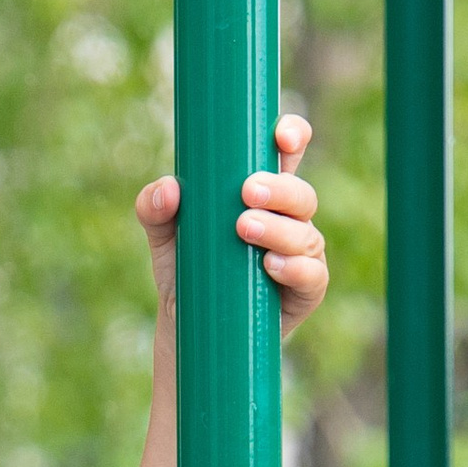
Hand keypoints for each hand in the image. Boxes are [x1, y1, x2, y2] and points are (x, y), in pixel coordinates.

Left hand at [134, 112, 328, 336]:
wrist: (190, 332)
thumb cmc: (188, 272)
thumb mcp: (164, 238)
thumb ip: (155, 209)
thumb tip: (169, 190)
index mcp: (263, 194)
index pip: (288, 154)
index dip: (293, 135)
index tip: (281, 135)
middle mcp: (288, 220)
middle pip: (300, 194)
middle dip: (278, 189)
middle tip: (246, 191)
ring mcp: (301, 255)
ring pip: (306, 234)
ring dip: (279, 229)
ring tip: (244, 229)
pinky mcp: (304, 292)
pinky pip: (312, 276)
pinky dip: (294, 268)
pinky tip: (270, 265)